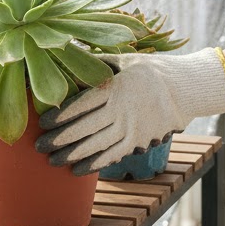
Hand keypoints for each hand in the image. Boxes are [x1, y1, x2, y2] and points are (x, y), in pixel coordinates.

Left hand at [35, 48, 224, 174]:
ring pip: (96, 146)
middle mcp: (121, 110)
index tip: (43, 122)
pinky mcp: (139, 142)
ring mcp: (131, 129)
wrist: (184, 90)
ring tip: (53, 160)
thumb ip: (97, 62)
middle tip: (40, 146)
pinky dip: (94, 164)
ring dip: (72, 155)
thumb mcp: (124, 60)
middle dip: (59, 139)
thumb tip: (70, 55)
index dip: (60, 115)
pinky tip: (77, 170)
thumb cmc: (151, 71)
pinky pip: (112, 157)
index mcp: (115, 87)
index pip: (81, 104)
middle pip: (84, 128)